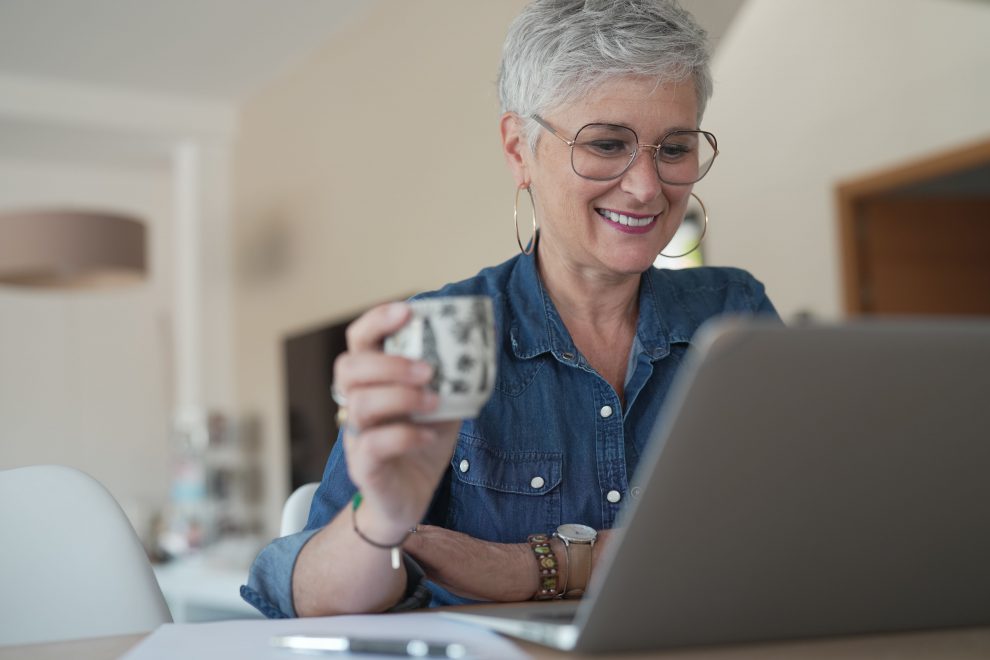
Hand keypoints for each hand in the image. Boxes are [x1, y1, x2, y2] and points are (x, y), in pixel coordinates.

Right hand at [333, 302, 460, 536]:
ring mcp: (356, 437)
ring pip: (359, 405)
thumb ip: (453, 378)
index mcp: (372, 381)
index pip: (359, 340)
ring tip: (434, 401)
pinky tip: (428, 437)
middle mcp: (355, 404)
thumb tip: (485, 343)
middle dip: (388, 363)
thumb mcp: (442, 405)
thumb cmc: (421, 445)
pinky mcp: (364, 468)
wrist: (408, 501)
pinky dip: (404, 436)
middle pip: (348, 369)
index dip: (377, 320)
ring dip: (401, 397)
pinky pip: (373, 445)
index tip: (408, 310)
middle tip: (428, 370)